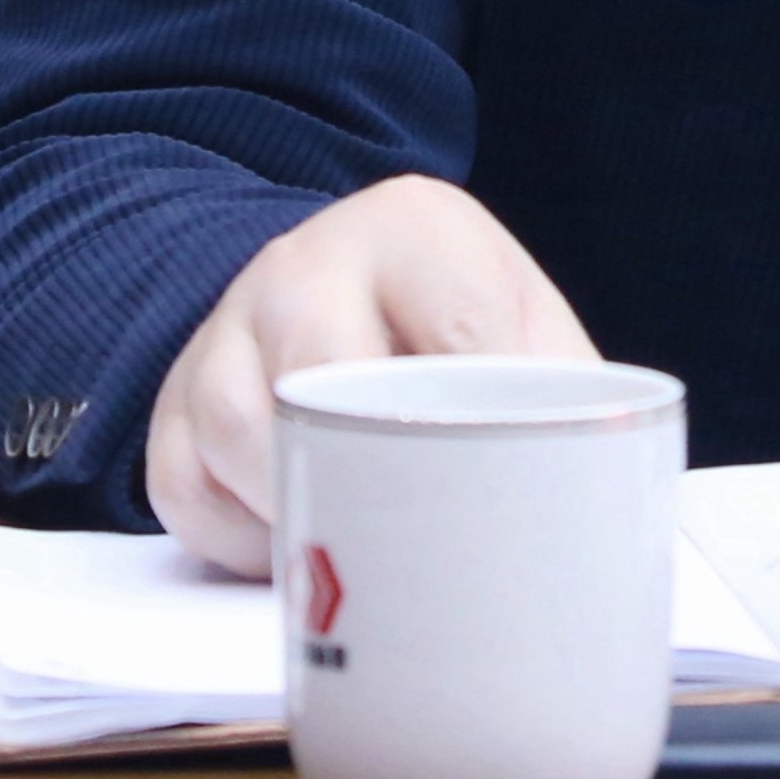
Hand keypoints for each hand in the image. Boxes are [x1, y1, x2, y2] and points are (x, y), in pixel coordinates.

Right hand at [139, 176, 597, 573]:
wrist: (352, 288)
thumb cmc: (461, 327)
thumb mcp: (528, 333)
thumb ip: (565, 398)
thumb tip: (603, 511)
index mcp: (416, 227)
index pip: (455, 326)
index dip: (483, 420)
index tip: (507, 490)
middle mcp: (307, 259)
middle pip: (320, 368)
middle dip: (370, 467)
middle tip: (422, 542)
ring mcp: (228, 323)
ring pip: (238, 427)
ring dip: (298, 507)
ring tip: (356, 550)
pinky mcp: (176, 395)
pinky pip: (187, 483)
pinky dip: (241, 536)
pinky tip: (296, 543)